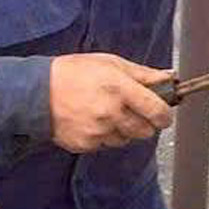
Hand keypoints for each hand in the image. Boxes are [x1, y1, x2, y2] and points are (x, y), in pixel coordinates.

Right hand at [49, 53, 174, 153]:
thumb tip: (169, 77)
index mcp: (121, 88)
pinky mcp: (86, 145)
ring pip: (126, 139)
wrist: (38, 92)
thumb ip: (143, 73)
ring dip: (124, 130)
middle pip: (146, 131)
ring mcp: (98, 131)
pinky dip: (105, 136)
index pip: (157, 110)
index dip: (165, 115)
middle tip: (133, 111)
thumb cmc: (75, 72)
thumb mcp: (111, 63)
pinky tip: (92, 120)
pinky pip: (106, 145)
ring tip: (107, 112)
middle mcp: (112, 112)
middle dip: (145, 123)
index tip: (163, 114)